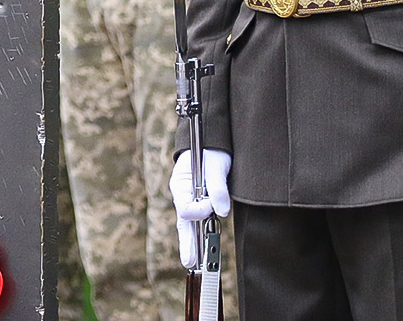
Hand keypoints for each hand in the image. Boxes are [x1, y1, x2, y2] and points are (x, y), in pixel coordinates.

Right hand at [169, 149, 231, 266]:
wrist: (213, 140)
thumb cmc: (211, 150)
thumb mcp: (216, 164)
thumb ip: (218, 186)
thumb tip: (222, 211)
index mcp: (180, 184)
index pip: (185, 207)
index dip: (199, 210)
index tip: (213, 207)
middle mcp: (183, 194)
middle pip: (183, 222)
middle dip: (187, 243)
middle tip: (190, 261)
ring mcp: (191, 199)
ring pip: (190, 224)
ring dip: (193, 241)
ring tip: (194, 261)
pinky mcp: (202, 201)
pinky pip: (199, 220)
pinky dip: (201, 233)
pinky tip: (204, 245)